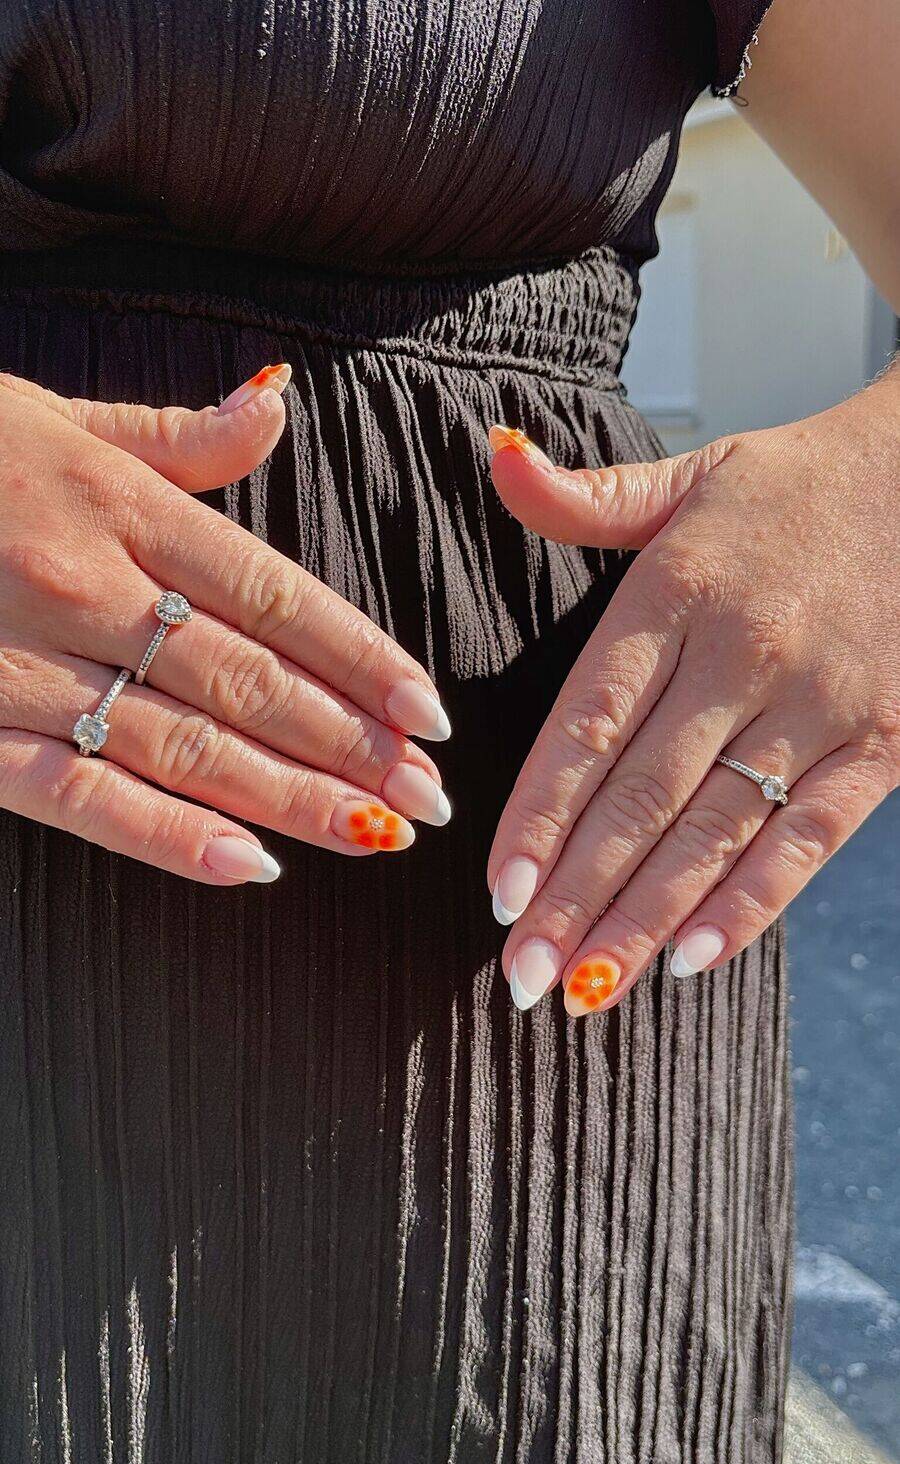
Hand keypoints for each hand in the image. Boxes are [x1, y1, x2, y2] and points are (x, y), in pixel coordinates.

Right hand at [0, 369, 450, 884]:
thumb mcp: (56, 418)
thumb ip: (176, 434)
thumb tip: (279, 402)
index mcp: (119, 506)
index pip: (273, 594)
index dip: (360, 658)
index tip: (428, 711)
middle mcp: (84, 587)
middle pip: (248, 679)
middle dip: (351, 744)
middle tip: (430, 795)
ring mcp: (24, 666)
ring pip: (184, 745)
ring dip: (292, 797)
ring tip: (375, 833)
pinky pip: (78, 795)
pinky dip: (166, 837)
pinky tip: (249, 866)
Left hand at [485, 366, 899, 1013]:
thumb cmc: (798, 489)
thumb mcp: (692, 473)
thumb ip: (586, 497)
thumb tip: (496, 456)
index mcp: (678, 594)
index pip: (588, 724)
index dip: (539, 814)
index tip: (499, 891)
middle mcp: (742, 655)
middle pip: (640, 798)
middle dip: (575, 896)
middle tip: (522, 976)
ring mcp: (817, 706)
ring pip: (714, 832)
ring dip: (644, 919)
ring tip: (586, 988)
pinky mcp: (882, 743)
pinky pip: (808, 839)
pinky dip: (751, 903)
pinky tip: (691, 960)